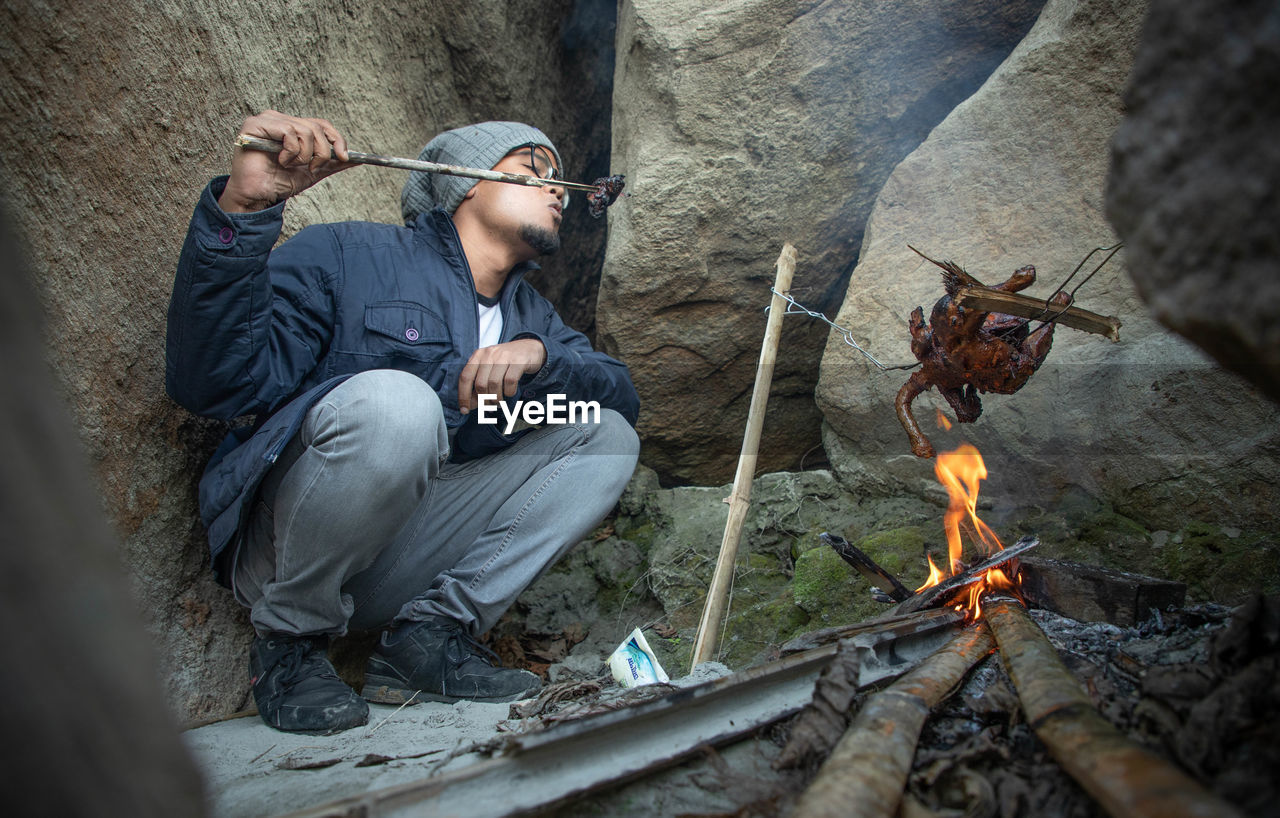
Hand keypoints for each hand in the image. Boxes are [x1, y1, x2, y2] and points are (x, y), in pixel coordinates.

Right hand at [218, 110, 353, 212]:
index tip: (344, 157)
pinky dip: (291, 152)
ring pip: (305, 130)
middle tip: (314, 167)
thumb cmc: (279, 182)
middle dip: (322, 151)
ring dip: (305, 155)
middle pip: (316, 127)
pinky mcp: (255, 125)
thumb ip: (332, 163)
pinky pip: (289, 132)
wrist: (257, 196)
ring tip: (292, 165)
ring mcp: (266, 120)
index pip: (321, 124)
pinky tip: (281, 161)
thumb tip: (356, 159)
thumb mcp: (312, 171)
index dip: (336, 139)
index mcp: (291, 127)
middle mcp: (279, 119)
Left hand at [457, 338, 546, 413]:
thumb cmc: (506, 361)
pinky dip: (509, 392)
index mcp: (478, 355)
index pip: (465, 377)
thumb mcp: (489, 367)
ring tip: (499, 402)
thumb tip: (470, 405)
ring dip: (496, 398)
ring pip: (494, 384)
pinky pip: (510, 382)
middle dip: (483, 400)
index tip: (464, 410)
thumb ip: (479, 382)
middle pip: (480, 384)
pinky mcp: (518, 361)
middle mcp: (489, 354)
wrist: (530, 347)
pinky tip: (510, 392)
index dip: (463, 396)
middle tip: (489, 406)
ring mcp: (504, 356)